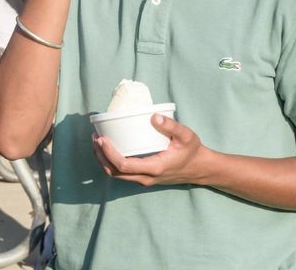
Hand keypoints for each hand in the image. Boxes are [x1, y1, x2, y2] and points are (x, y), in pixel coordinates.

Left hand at [92, 115, 206, 186]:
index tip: (101, 139)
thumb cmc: (192, 151)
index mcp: (154, 168)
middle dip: (101, 156)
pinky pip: (122, 174)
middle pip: (115, 172)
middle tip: (95, 137)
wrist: (200, 169)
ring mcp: (144, 179)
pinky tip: (108, 149)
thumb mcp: (186, 136)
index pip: (124, 165)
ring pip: (117, 175)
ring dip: (103, 161)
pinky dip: (111, 163)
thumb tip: (154, 116)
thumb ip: (171, 126)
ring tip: (97, 142)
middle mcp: (146, 177)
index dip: (109, 153)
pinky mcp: (144, 177)